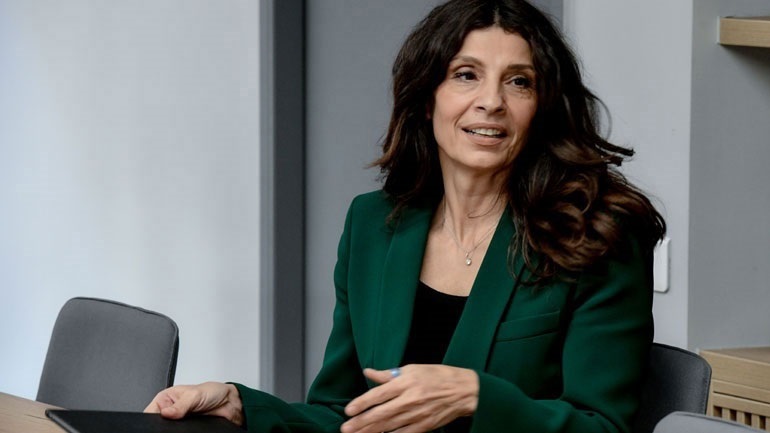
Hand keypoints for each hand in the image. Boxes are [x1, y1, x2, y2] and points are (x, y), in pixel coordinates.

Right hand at [144, 382, 243, 425]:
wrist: (229, 403)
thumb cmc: (213, 392)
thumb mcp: (195, 395)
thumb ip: (180, 405)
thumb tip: (167, 413)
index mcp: (166, 397)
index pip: (151, 411)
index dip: (152, 418)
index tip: (160, 421)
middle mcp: (170, 409)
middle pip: (158, 423)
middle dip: (163, 425)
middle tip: (174, 423)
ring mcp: (178, 421)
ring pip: (168, 430)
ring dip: (174, 430)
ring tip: (185, 424)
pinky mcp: (186, 429)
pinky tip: (187, 430)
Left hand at [341, 365, 478, 432]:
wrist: (464, 391)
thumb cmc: (438, 377)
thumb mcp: (412, 369)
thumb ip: (389, 374)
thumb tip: (368, 373)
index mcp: (405, 383)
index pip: (378, 394)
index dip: (361, 403)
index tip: (348, 410)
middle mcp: (409, 400)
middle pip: (380, 413)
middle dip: (361, 423)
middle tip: (345, 429)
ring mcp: (416, 415)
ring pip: (388, 426)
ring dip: (370, 432)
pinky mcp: (424, 427)